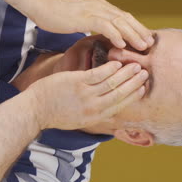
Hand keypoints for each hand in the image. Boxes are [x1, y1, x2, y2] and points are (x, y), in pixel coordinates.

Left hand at [28, 61, 148, 129]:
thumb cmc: (56, 113)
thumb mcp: (79, 119)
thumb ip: (95, 112)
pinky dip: (109, 68)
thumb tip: (108, 108)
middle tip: (146, 73)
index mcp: (95, 117)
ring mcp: (85, 95)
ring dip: (126, 73)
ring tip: (136, 65)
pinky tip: (116, 62)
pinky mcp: (76, 83)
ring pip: (112, 83)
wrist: (35, 110)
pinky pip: (98, 74)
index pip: (120, 105)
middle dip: (135, 83)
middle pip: (121, 93)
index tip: (143, 88)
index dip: (133, 95)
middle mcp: (94, 108)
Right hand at [32, 0, 154, 50]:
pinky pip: (104, 26)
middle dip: (139, 31)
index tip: (145, 39)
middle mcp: (100, 6)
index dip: (136, 28)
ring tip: (142, 47)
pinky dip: (115, 34)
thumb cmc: (57, 14)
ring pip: (119, 22)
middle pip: (126, 18)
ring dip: (132, 35)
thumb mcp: (80, 17)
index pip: (123, 16)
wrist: (41, 5)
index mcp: (100, 6)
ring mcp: (93, 10)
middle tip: (150, 45)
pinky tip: (121, 44)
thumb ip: (93, 23)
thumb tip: (102, 33)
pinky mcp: (85, 17)